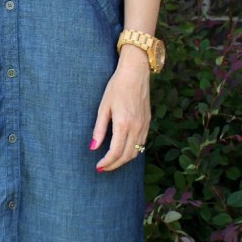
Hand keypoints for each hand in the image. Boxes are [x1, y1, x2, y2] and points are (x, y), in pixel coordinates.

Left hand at [90, 48, 150, 170]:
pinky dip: (133, 151)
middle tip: (103, 168)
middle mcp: (136, 127)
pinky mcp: (148, 122)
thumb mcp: (103, 107)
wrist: (136, 73)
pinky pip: (142, 143)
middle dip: (114, 165)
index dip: (106, 163)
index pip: (115, 152)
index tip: (98, 166)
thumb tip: (93, 147)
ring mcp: (144, 126)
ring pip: (136, 152)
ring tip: (112, 162)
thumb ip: (99, 129)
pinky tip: (124, 150)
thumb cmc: (117, 87)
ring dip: (124, 160)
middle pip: (126, 156)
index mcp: (123, 124)